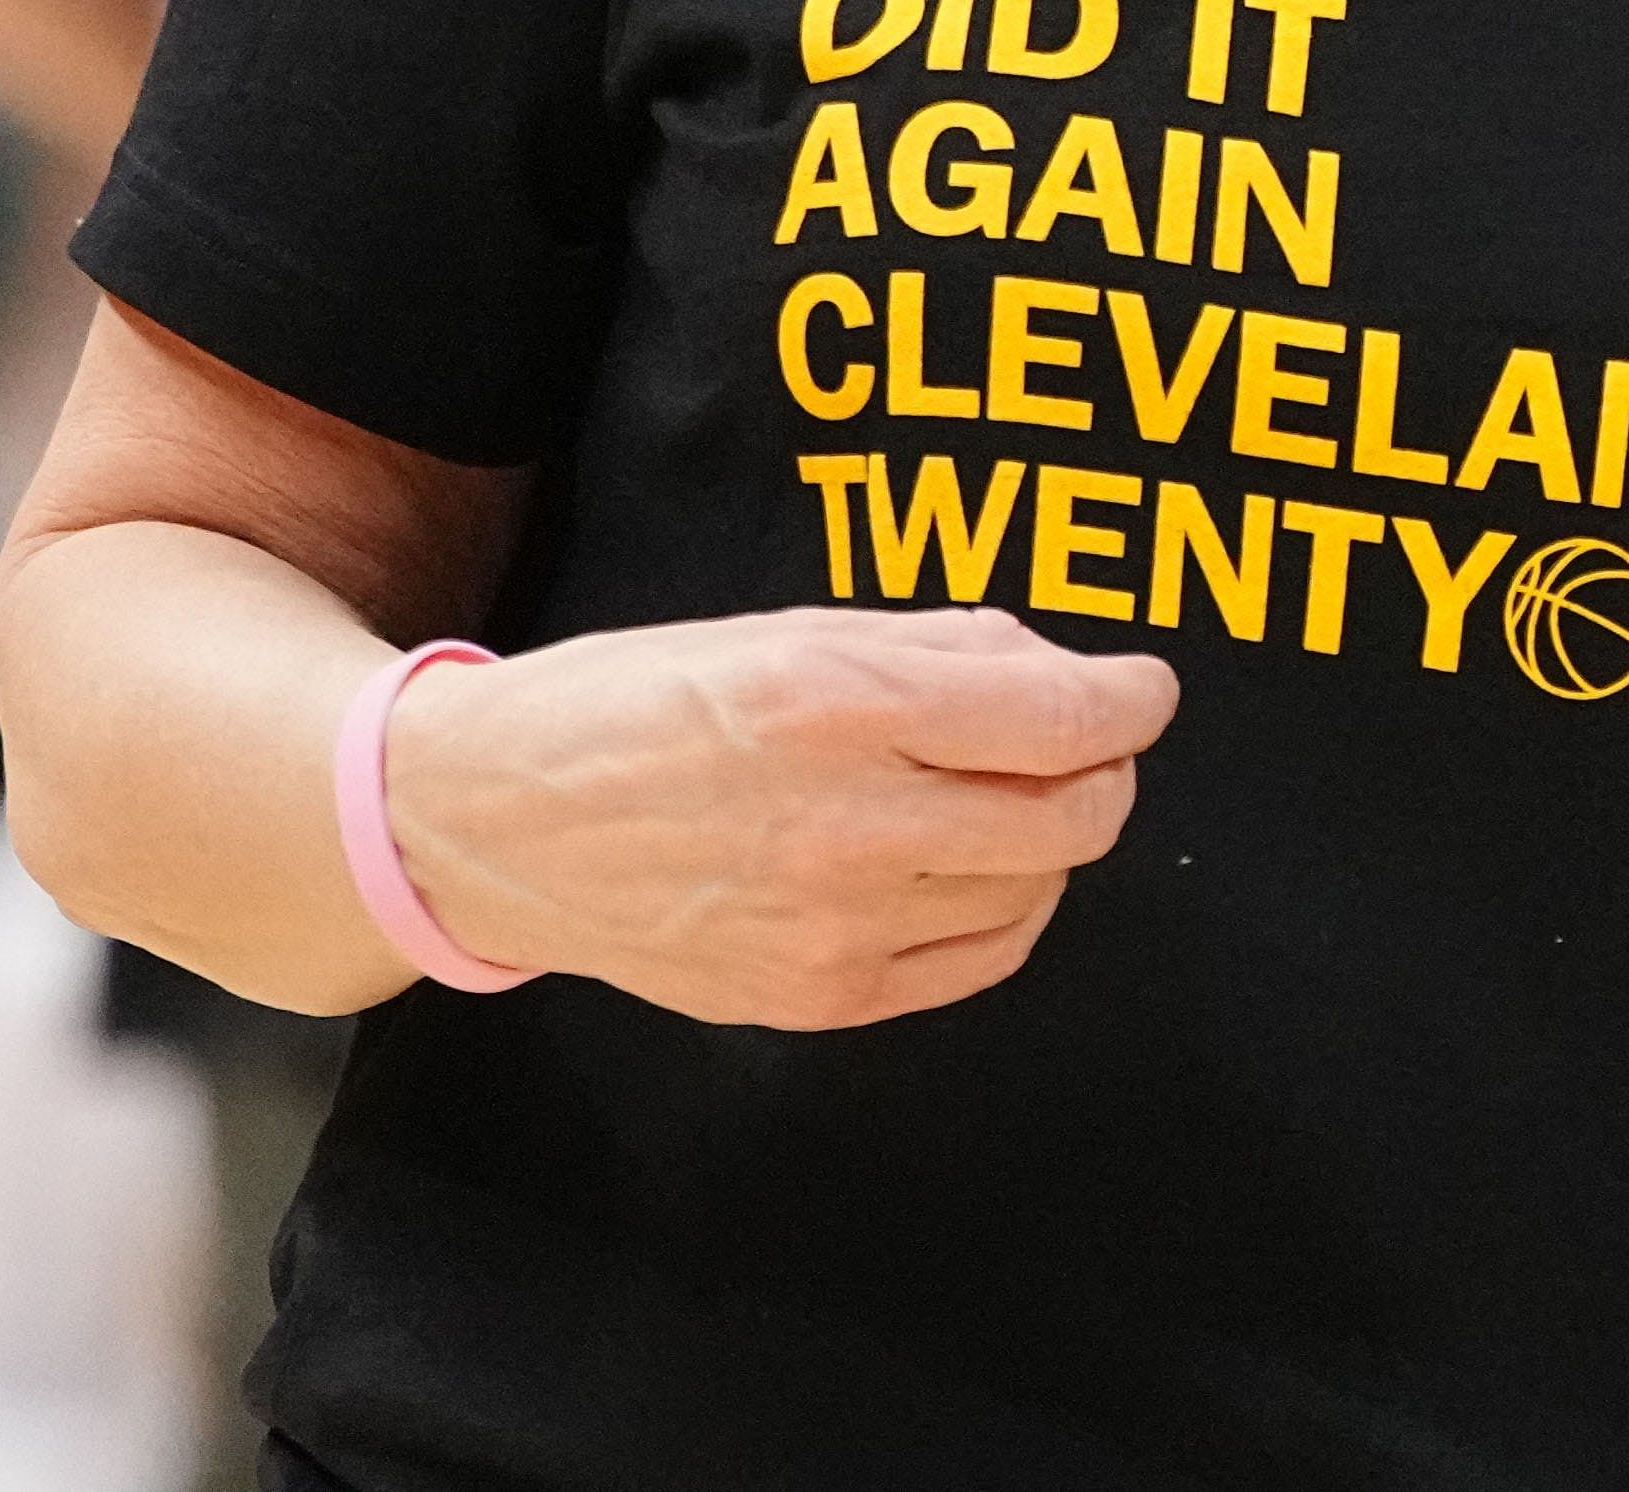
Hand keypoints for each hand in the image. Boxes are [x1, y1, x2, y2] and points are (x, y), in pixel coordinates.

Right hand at [377, 604, 1173, 1028]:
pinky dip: (1003, 910)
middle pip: (1072, 817)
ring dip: (1047, 840)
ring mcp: (830, 928)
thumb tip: (1067, 677)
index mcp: (836, 705)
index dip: (1131, 701)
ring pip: (1035, 891)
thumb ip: (943, 649)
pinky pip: (978, 961)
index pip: (1060, 719)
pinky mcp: (814, 999)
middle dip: (1105, 771)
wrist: (488, 826)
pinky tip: (964, 869)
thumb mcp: (789, 629)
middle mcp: (843, 825)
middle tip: (1083, 743)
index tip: (1141, 690)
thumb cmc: (640, 704)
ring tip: (999, 798)